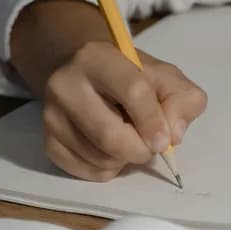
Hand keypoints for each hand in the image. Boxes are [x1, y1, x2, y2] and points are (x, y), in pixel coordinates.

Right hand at [11, 0, 206, 180]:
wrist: (86, 78)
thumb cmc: (131, 78)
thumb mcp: (164, 77)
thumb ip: (182, 99)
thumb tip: (173, 134)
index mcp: (98, 58)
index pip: (132, 91)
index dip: (153, 121)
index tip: (165, 141)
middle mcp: (65, 84)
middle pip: (110, 135)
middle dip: (140, 149)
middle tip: (151, 147)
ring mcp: (52, 116)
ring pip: (99, 158)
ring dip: (126, 160)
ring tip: (129, 140)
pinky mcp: (48, 142)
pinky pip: (86, 171)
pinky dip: (109, 169)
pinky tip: (111, 149)